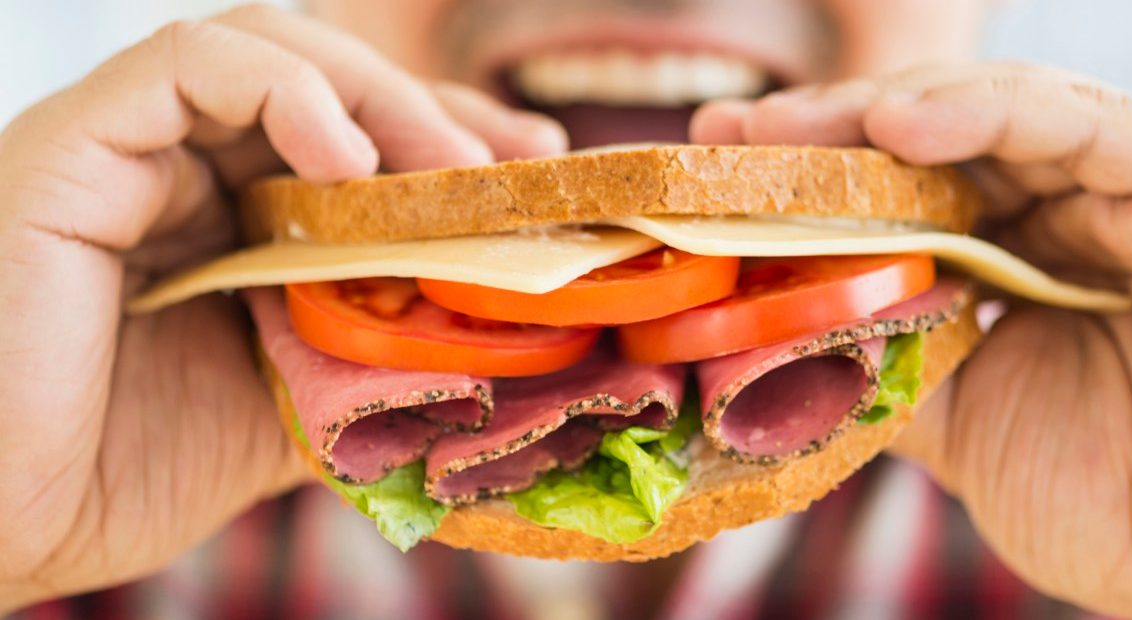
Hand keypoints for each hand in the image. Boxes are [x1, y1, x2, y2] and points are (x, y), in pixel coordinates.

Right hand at [0, 5, 564, 610]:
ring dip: (377, 96)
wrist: (3, 524)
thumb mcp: (291, 407)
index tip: (535, 175)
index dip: (448, 144)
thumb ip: (369, 358)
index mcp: (234, 221)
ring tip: (448, 165)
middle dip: (432, 115)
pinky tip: (349, 160)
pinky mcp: (75, 146)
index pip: (358, 142)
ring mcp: (129, 151)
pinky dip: (285, 91)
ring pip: (268, 52)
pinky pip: (186, 64)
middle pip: (329, 88)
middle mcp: (183, 171)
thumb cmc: (123, 471)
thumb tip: (485, 347)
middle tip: (515, 164)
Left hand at [693, 63, 1131, 617]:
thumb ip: (891, 369)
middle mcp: (1066, 221)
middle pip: (927, 152)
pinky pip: (1079, 120)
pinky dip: (988, 110)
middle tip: (725, 141)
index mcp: (1015, 277)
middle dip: (820, 142)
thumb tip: (784, 335)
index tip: (712, 191)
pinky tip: (900, 121)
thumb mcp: (968, 436)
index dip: (807, 197)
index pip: (898, 209)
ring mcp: (1123, 194)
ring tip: (782, 130)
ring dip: (876, 116)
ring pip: (988, 119)